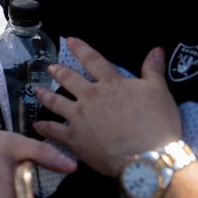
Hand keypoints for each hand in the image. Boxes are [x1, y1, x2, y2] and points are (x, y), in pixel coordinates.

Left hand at [34, 37, 180, 176]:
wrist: (147, 157)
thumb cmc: (157, 124)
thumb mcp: (160, 92)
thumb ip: (154, 70)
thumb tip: (157, 50)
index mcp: (110, 83)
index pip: (92, 60)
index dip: (81, 48)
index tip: (69, 40)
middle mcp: (90, 97)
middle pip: (69, 79)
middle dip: (58, 71)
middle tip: (50, 67)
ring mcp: (79, 117)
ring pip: (57, 102)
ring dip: (46, 95)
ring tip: (38, 90)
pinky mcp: (74, 138)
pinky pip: (54, 130)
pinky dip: (44, 126)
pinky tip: (37, 124)